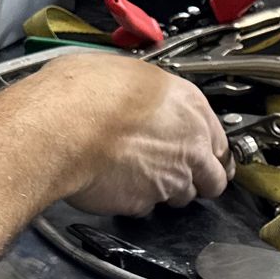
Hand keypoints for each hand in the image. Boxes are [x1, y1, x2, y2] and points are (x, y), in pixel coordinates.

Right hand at [18, 51, 230, 214]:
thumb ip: (146, 93)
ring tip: (138, 173)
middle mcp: (190, 146)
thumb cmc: (83, 94)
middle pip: (213, 178)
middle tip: (177, 172)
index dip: (208, 150)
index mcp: (190, 107)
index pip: (219, 141)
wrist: (60, 128)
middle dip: (199, 179)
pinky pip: (145, 207)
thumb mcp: (124, 71)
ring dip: (166, 190)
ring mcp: (170, 179)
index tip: (201, 154)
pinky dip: (134, 199)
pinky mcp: (144, 203)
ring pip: (181, 196)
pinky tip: (117, 182)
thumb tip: (138, 93)